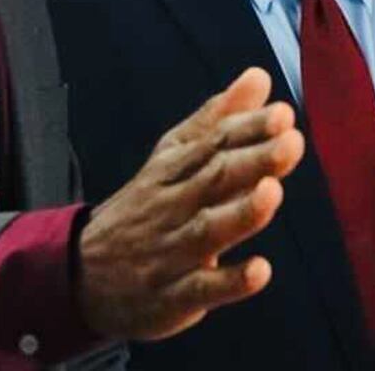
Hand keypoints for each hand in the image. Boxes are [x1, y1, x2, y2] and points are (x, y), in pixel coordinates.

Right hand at [75, 67, 303, 340]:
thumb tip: (258, 78)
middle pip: (214, 179)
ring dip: (241, 212)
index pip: (212, 143)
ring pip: (208, 230)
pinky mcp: (173, 296)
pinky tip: (258, 271)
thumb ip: (217, 120)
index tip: (282, 114)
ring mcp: (172, 251)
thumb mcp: (172, 158)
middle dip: (253, 160)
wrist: (83, 272)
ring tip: (272, 191)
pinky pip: (202, 289)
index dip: (248, 128)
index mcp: (173, 170)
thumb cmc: (144, 209)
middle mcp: (173, 206)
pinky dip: (229, 281)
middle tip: (291, 142)